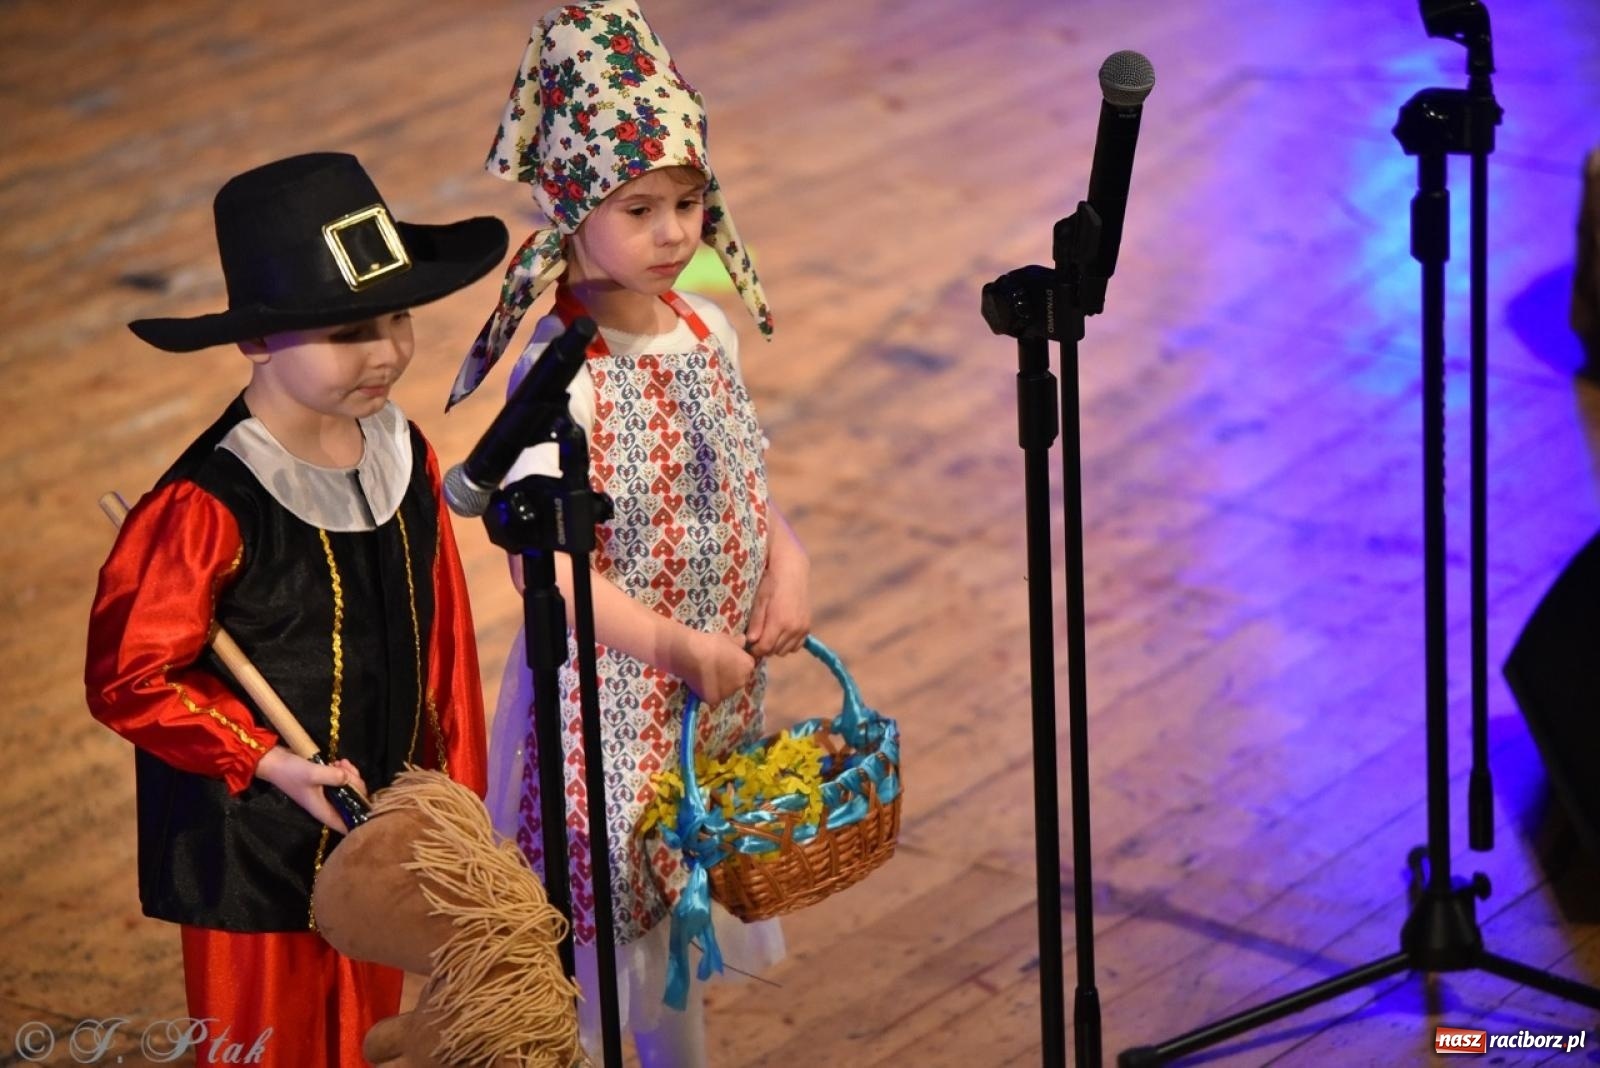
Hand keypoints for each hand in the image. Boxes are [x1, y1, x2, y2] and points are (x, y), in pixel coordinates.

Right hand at [255, 747, 366, 833]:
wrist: (273, 760)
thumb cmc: (290, 772)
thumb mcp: (313, 773)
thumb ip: (333, 777)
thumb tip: (349, 778)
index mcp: (324, 811)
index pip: (347, 825)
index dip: (361, 820)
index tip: (370, 804)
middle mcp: (327, 805)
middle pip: (353, 802)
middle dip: (357, 786)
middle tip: (348, 770)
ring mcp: (326, 793)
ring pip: (350, 789)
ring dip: (351, 775)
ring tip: (342, 762)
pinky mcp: (325, 782)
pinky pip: (343, 779)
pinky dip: (345, 771)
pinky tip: (340, 761)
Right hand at [671, 629, 755, 705]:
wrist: (693, 655)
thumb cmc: (712, 644)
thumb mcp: (727, 638)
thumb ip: (738, 642)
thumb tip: (743, 641)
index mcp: (748, 666)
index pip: (746, 666)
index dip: (736, 662)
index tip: (727, 659)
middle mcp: (742, 681)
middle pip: (738, 679)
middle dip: (731, 675)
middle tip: (716, 667)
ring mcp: (729, 692)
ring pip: (727, 689)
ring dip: (721, 684)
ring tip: (707, 674)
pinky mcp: (715, 699)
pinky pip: (714, 695)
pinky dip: (709, 690)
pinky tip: (701, 681)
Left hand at [745, 534, 810, 658]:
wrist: (792, 572)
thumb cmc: (771, 583)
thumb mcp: (759, 601)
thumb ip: (756, 622)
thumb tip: (751, 641)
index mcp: (779, 622)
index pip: (765, 648)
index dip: (754, 649)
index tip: (748, 645)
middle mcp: (793, 628)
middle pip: (774, 651)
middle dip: (764, 648)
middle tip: (757, 638)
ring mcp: (802, 628)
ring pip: (785, 651)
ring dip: (776, 646)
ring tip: (768, 634)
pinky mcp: (807, 627)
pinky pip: (796, 645)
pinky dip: (788, 643)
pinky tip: (781, 632)